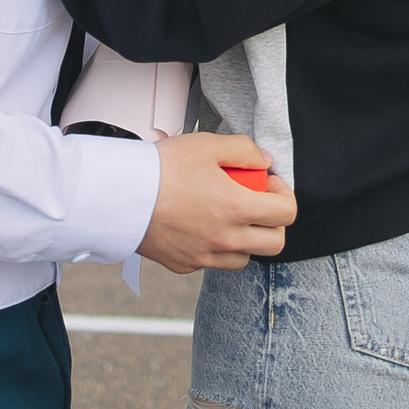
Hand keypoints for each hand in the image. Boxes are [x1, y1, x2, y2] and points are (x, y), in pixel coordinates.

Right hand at [137, 133, 294, 274]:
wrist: (121, 195)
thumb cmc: (161, 168)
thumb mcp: (207, 144)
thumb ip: (244, 150)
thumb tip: (264, 162)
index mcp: (237, 208)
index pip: (287, 213)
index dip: (284, 194)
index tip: (268, 184)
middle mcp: (226, 238)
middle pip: (275, 243)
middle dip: (274, 222)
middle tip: (257, 203)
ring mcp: (205, 256)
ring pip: (245, 257)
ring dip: (246, 238)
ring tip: (227, 215)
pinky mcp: (185, 264)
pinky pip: (213, 262)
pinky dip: (215, 247)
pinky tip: (200, 224)